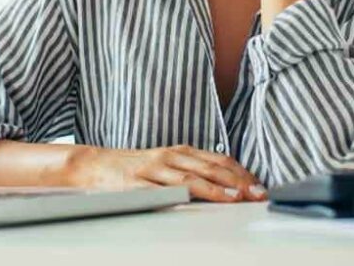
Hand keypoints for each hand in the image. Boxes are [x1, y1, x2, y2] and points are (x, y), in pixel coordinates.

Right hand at [66, 144, 267, 202]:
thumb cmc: (134, 169)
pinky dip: (178, 195)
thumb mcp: (167, 164)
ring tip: (235, 198)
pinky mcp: (137, 184)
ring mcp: (154, 169)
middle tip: (257, 194)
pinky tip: (192, 201)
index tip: (260, 187)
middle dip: (237, 182)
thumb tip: (227, 185)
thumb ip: (193, 171)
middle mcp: (171, 156)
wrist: (94, 165)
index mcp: (181, 151)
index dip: (241, 173)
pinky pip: (161, 190)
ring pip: (190, 178)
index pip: (219, 160)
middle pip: (210, 168)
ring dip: (215, 188)